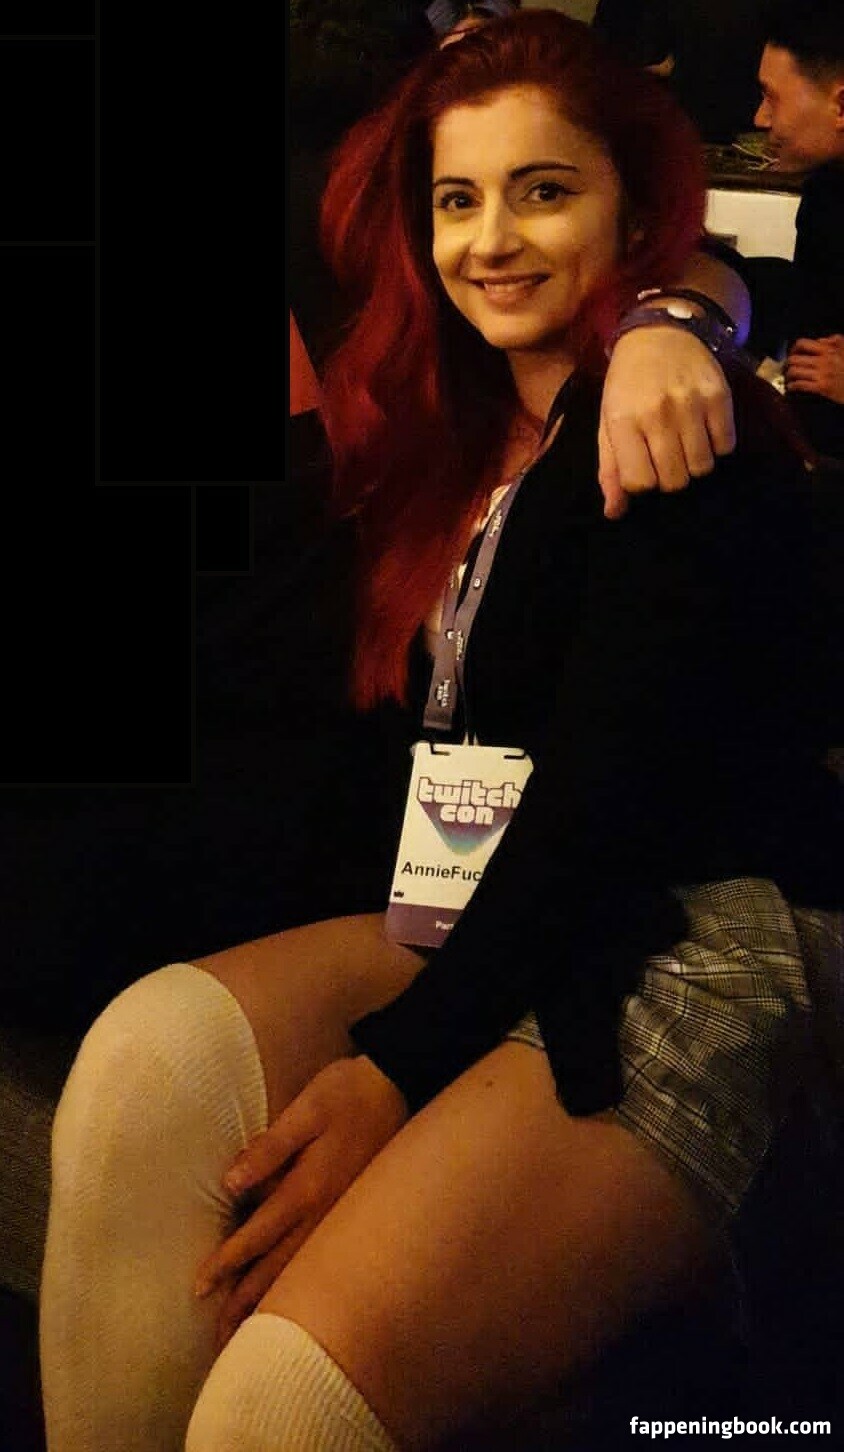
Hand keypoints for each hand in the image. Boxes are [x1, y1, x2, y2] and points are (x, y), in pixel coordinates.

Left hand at [195, 1055, 407, 1348]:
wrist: (399, 1087)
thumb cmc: (347, 1094)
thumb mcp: (307, 1110)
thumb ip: (270, 1148)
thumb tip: (231, 1183)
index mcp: (308, 1188)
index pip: (258, 1235)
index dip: (228, 1263)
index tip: (200, 1289)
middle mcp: (324, 1212)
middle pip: (278, 1269)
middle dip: (246, 1304)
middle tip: (219, 1338)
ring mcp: (340, 1217)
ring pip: (300, 1272)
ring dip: (271, 1303)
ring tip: (247, 1332)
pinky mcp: (351, 1213)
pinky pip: (319, 1260)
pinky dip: (299, 1286)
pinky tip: (289, 1298)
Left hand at [598, 327, 736, 519]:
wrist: (660, 333)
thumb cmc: (628, 384)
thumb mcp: (609, 422)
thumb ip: (610, 470)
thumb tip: (615, 513)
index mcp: (624, 421)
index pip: (640, 483)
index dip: (643, 482)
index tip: (643, 466)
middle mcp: (658, 414)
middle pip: (675, 481)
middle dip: (670, 477)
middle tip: (666, 456)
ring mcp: (691, 404)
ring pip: (702, 468)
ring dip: (694, 463)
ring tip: (685, 442)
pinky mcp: (719, 396)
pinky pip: (726, 446)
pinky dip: (717, 445)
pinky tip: (703, 429)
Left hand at [785, 336, 843, 405]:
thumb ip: (834, 342)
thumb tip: (820, 341)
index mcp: (829, 349)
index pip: (802, 344)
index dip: (793, 349)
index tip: (793, 354)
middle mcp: (824, 360)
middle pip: (794, 359)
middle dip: (787, 364)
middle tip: (787, 368)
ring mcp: (822, 374)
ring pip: (794, 372)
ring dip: (788, 376)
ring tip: (789, 378)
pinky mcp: (822, 387)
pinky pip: (800, 385)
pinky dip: (792, 386)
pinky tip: (792, 388)